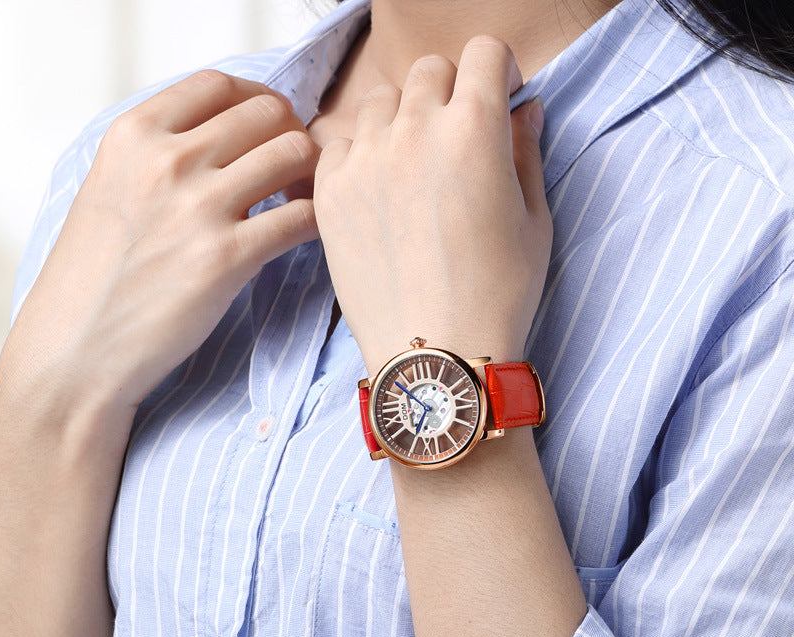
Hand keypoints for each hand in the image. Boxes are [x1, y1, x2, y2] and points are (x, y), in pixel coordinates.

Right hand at [1, 70, 319, 416]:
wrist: (81, 346)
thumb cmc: (98, 274)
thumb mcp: (113, 187)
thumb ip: (160, 153)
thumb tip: (224, 135)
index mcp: (135, 134)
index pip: (221, 85)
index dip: (257, 102)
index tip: (266, 130)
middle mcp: (168, 160)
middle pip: (268, 113)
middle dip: (292, 135)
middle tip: (293, 171)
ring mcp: (199, 208)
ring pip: (294, 153)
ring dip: (312, 174)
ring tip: (302, 201)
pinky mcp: (228, 257)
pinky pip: (302, 217)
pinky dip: (317, 220)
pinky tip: (308, 234)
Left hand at [313, 37, 551, 375]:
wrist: (434, 355)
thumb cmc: (497, 297)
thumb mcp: (534, 223)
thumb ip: (526, 153)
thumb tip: (524, 111)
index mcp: (474, 130)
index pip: (482, 52)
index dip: (494, 73)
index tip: (495, 99)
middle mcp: (415, 131)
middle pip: (429, 71)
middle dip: (449, 92)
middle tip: (455, 138)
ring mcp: (365, 160)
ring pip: (380, 102)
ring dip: (401, 119)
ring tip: (411, 165)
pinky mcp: (330, 193)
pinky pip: (338, 142)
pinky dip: (358, 152)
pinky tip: (375, 187)